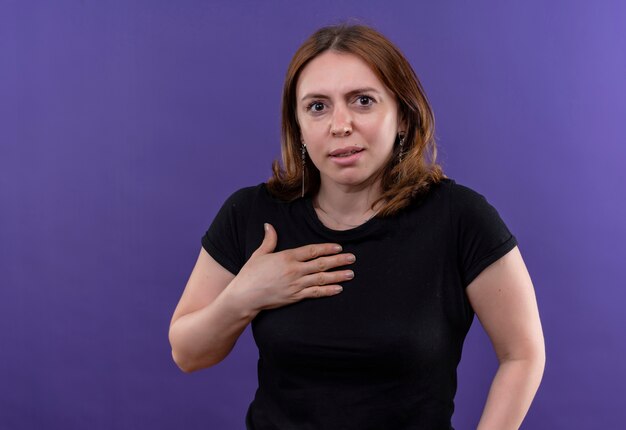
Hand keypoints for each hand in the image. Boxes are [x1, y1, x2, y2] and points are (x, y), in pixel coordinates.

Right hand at [229, 223, 354, 311]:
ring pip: (321, 279)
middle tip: (352, 258)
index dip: (326, 248)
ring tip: (351, 273)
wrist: (245, 296)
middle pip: (321, 264)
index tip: (339, 247)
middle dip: (338, 261)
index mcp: (287, 257)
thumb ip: (268, 240)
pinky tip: (339, 289)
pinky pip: (315, 293)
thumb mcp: (259, 254)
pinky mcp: (295, 297)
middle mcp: (294, 270)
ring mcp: (296, 284)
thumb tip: (268, 225)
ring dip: (338, 276)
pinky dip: (328, 291)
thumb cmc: (250, 274)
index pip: (312, 251)